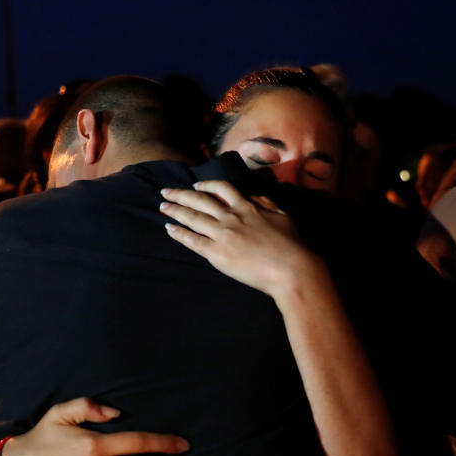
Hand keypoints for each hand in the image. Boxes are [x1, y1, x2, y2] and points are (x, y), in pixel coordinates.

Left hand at [160, 181, 320, 298]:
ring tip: (162, 207)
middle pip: (199, 200)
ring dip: (175, 210)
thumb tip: (252, 196)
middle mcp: (231, 217)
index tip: (196, 185)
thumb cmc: (292, 245)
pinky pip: (192, 240)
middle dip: (180, 194)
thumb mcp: (282, 215)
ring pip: (192, 217)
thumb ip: (265, 203)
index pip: (222, 188)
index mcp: (247, 206)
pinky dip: (179, 233)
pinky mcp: (217, 254)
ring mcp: (222, 235)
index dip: (206, 185)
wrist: (291, 270)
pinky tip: (169, 228)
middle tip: (166, 191)